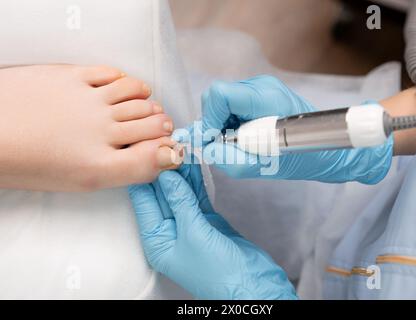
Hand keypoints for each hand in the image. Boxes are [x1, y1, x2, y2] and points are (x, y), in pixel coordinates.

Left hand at [0, 65, 178, 191]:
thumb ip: (130, 170)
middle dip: (162, 124)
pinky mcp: (72, 76)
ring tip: (146, 106)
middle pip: (152, 121)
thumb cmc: (35, 162)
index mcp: (103, 163)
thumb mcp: (86, 180)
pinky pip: (112, 74)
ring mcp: (88, 100)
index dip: (168, 147)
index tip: (167, 146)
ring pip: (138, 95)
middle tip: (160, 125)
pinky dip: (125, 80)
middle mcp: (101, 130)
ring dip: (148, 101)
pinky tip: (122, 88)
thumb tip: (165, 156)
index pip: (157, 150)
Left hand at [128, 164, 297, 299]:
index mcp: (157, 240)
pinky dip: (196, 180)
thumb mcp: (194, 234)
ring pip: (181, 192)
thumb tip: (166, 176)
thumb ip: (180, 202)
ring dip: (182, 171)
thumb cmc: (219, 274)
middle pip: (162, 194)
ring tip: (182, 148)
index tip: (149, 150)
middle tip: (169, 144)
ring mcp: (188, 225)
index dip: (145, 174)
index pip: (144, 201)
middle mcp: (169, 232)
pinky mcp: (206, 221)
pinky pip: (197, 196)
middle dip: (165, 168)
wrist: (250, 284)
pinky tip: (194, 164)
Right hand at [201, 75, 392, 183]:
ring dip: (222, 126)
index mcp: (265, 98)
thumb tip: (207, 151)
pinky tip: (247, 137)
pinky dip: (231, 124)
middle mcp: (261, 86)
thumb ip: (234, 160)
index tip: (213, 142)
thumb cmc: (307, 157)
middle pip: (216, 97)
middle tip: (228, 147)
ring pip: (222, 102)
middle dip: (214, 124)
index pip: (219, 95)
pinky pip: (232, 106)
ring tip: (243, 144)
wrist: (333, 148)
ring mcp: (261, 87)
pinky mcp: (260, 94)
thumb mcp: (268, 166)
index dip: (209, 119)